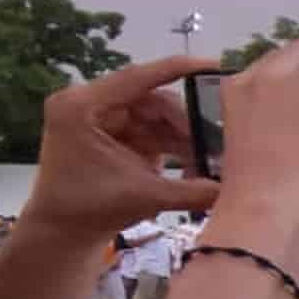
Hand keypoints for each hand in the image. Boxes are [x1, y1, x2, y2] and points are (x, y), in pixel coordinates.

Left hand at [21, 55, 223, 232]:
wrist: (63, 233)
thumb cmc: (89, 210)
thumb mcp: (144, 197)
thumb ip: (192, 191)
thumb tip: (235, 189)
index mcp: (81, 107)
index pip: (136, 78)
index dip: (177, 70)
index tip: (213, 65)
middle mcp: (88, 104)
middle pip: (151, 99)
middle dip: (185, 122)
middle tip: (216, 142)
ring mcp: (102, 119)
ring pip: (155, 116)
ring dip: (183, 136)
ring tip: (207, 158)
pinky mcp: (114, 135)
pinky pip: (151, 131)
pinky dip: (173, 146)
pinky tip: (194, 163)